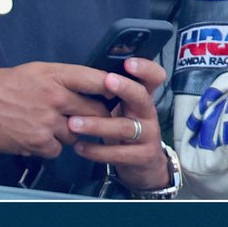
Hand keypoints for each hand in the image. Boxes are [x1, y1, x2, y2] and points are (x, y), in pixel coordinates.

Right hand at [0, 62, 115, 157]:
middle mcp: (54, 97)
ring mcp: (47, 121)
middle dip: (98, 117)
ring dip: (70, 132)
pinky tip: (36, 136)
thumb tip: (84, 86)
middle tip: (96, 118)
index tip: (122, 92)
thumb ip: (59, 79)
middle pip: (95, 110)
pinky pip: (58, 149)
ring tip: (50, 125)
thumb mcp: (31, 72)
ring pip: (78, 133)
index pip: (95, 79)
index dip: (113, 87)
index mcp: (53, 74)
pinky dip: (50, 146)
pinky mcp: (39, 142)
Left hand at [67, 56, 170, 191]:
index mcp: (142, 97)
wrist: (144, 164)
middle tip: (107, 80)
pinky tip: (79, 147)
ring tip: (74, 123)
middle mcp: (148, 113)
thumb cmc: (125, 129)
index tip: (129, 62)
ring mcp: (148, 135)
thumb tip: (83, 75)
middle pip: (142, 97)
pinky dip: (96, 151)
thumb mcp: (123, 109)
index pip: (154, 77)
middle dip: (125, 87)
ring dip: (97, 124)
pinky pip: (118, 153)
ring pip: (124, 128)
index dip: (145, 68)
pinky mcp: (142, 156)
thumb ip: (110, 94)